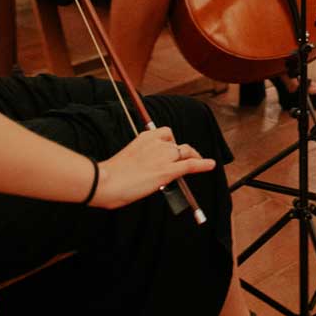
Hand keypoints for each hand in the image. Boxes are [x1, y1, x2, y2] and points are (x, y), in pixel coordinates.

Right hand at [92, 126, 215, 209]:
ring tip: (197, 164)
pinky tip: (210, 165)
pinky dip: (202, 164)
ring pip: (184, 154)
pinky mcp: (167, 170)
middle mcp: (156, 143)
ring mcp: (163, 156)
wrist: (105, 181)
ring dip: (189, 159)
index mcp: (144, 137)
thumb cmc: (111, 175)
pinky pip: (190, 165)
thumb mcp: (128, 158)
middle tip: (182, 162)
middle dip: (181, 153)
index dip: (171, 143)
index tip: (172, 150)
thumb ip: (142, 159)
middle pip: (177, 145)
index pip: (166, 134)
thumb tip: (150, 169)